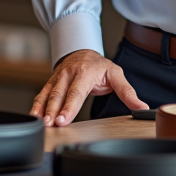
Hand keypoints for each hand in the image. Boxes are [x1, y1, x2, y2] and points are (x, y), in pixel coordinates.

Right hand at [30, 49, 147, 126]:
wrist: (81, 51)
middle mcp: (69, 74)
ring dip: (43, 109)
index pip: (77, 92)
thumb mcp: (116, 75)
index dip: (70, 107)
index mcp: (85, 72)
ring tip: (41, 123)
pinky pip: (41, 94)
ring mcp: (57, 78)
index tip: (64, 120)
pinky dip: (36, 105)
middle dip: (54, 110)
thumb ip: (128, 92)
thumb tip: (142, 107)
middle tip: (51, 124)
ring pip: (48, 94)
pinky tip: (34, 117)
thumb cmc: (99, 66)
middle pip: (59, 94)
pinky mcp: (50, 83)